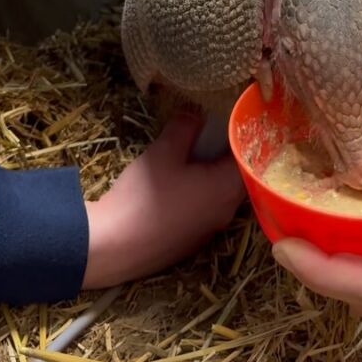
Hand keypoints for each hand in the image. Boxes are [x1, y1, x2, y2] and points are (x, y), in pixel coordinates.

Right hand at [83, 115, 243, 288]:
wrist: (113, 247)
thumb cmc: (144, 196)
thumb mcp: (164, 151)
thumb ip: (185, 127)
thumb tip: (197, 114)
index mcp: (228, 188)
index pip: (248, 155)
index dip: (238, 135)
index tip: (226, 120)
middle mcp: (226, 212)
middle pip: (237, 176)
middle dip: (225, 154)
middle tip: (209, 135)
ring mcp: (210, 230)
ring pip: (221, 194)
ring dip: (212, 175)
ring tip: (192, 156)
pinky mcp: (192, 242)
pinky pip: (206, 210)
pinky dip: (200, 194)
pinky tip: (178, 186)